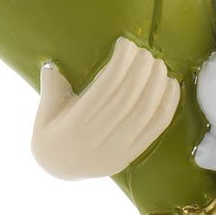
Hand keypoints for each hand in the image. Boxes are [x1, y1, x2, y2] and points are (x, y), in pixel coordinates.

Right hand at [31, 37, 179, 180]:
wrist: (59, 170)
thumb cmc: (50, 134)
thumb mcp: (43, 112)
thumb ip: (50, 86)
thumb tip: (52, 63)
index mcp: (74, 125)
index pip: (105, 88)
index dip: (119, 64)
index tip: (125, 44)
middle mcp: (98, 139)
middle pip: (128, 98)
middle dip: (140, 70)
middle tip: (144, 50)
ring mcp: (118, 150)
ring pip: (145, 112)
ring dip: (156, 83)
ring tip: (158, 63)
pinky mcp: (133, 155)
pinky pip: (156, 128)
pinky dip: (168, 104)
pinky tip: (172, 84)